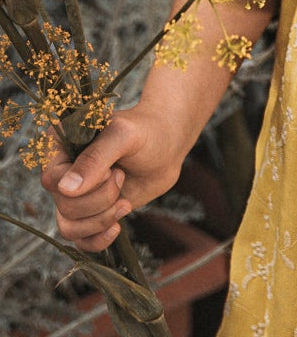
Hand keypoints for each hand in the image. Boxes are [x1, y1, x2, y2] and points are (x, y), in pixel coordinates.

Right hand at [41, 104, 184, 252]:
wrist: (167, 147)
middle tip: (122, 176)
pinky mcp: (89, 213)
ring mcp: (75, 195)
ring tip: (125, 202)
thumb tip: (65, 189)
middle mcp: (62, 173)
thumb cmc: (146, 132)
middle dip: (100, 199)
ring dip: (101, 220)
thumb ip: (95, 158)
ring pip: (69, 227)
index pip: (52, 178)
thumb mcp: (123, 136)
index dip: (84, 183)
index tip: (112, 170)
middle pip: (64, 205)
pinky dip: (97, 240)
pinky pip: (79, 241)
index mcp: (61, 145)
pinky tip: (117, 228)